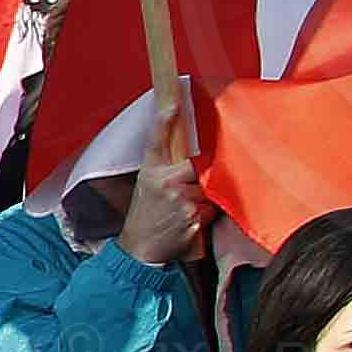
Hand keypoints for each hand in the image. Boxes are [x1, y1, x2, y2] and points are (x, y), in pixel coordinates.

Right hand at [116, 84, 207, 262]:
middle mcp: (163, 181)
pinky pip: (211, 207)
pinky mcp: (192, 215)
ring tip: (186, 209)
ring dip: (204, 198)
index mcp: (151, 170)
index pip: (157, 139)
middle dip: (200, 176)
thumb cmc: (146, 213)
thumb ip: (165, 164)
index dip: (164, 119)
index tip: (172, 104)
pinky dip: (207, 214)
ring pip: (207, 188)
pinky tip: (190, 220)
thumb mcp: (147, 183)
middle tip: (187, 188)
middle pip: (198, 165)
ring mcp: (178, 198)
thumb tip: (187, 149)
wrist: (140, 247)